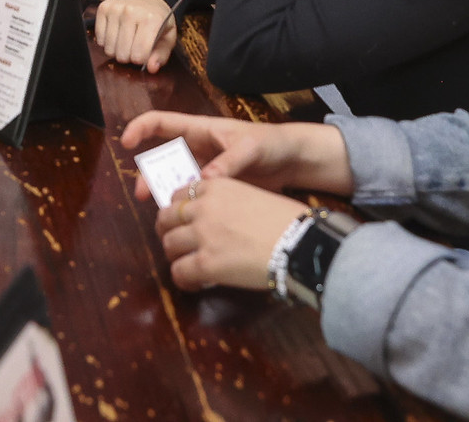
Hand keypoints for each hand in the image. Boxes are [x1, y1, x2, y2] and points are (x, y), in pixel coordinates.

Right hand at [95, 0, 177, 71]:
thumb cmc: (158, 18)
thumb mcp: (168, 36)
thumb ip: (161, 55)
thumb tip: (151, 68)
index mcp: (151, 19)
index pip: (139, 55)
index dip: (141, 60)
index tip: (144, 53)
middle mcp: (131, 12)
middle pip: (122, 54)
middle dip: (129, 56)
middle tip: (135, 47)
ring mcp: (115, 9)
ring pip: (109, 49)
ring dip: (117, 50)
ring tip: (126, 41)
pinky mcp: (103, 8)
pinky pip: (99, 39)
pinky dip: (107, 42)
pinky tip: (116, 35)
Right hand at [121, 111, 352, 195]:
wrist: (295, 161)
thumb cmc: (272, 143)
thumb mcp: (251, 148)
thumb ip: (229, 162)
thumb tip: (204, 180)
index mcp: (201, 130)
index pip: (162, 123)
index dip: (141, 128)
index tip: (126, 142)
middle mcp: (198, 149)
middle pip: (162, 157)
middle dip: (147, 173)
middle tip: (142, 194)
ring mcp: (205, 169)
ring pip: (174, 180)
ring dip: (163, 193)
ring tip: (158, 212)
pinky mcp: (215, 189)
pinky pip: (191, 196)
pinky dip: (183, 206)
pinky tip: (181, 220)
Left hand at [154, 178, 311, 291]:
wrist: (302, 243)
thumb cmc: (288, 221)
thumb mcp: (253, 196)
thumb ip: (228, 202)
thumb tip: (220, 220)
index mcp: (216, 186)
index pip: (179, 195)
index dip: (178, 212)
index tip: (184, 224)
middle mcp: (203, 207)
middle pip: (166, 218)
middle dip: (169, 232)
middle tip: (179, 245)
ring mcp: (202, 234)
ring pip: (168, 244)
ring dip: (176, 256)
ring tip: (188, 265)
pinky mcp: (206, 262)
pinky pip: (178, 272)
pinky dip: (183, 279)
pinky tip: (195, 283)